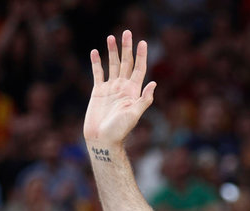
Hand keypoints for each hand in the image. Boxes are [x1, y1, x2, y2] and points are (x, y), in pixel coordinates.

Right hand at [83, 31, 156, 147]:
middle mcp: (123, 87)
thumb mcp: (134, 115)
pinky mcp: (98, 91)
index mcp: (133, 92)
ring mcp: (110, 88)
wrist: (103, 139)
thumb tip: (154, 84)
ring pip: (112, 65)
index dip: (141, 56)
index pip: (139, 69)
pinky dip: (96, 63)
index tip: (143, 42)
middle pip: (126, 63)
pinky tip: (95, 52)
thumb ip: (144, 100)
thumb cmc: (120, 130)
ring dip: (112, 51)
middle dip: (127, 48)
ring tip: (111, 37)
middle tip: (126, 32)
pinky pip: (97, 73)